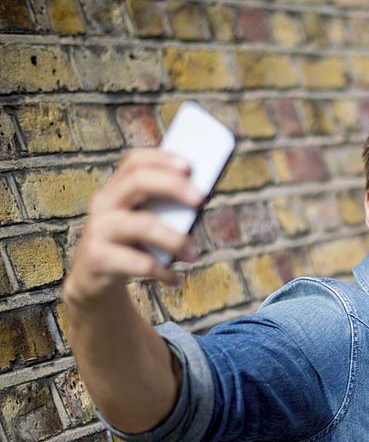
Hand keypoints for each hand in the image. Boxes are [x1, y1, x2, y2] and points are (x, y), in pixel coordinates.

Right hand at [63, 149, 202, 308]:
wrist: (93, 282)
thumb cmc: (131, 247)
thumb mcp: (145, 224)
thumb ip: (165, 210)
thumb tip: (201, 198)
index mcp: (116, 190)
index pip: (134, 162)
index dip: (161, 159)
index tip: (190, 165)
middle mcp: (104, 204)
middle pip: (136, 182)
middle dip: (172, 186)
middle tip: (202, 198)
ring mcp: (98, 230)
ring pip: (142, 225)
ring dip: (175, 240)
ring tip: (195, 255)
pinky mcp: (97, 258)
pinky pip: (139, 263)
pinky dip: (163, 272)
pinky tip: (176, 279)